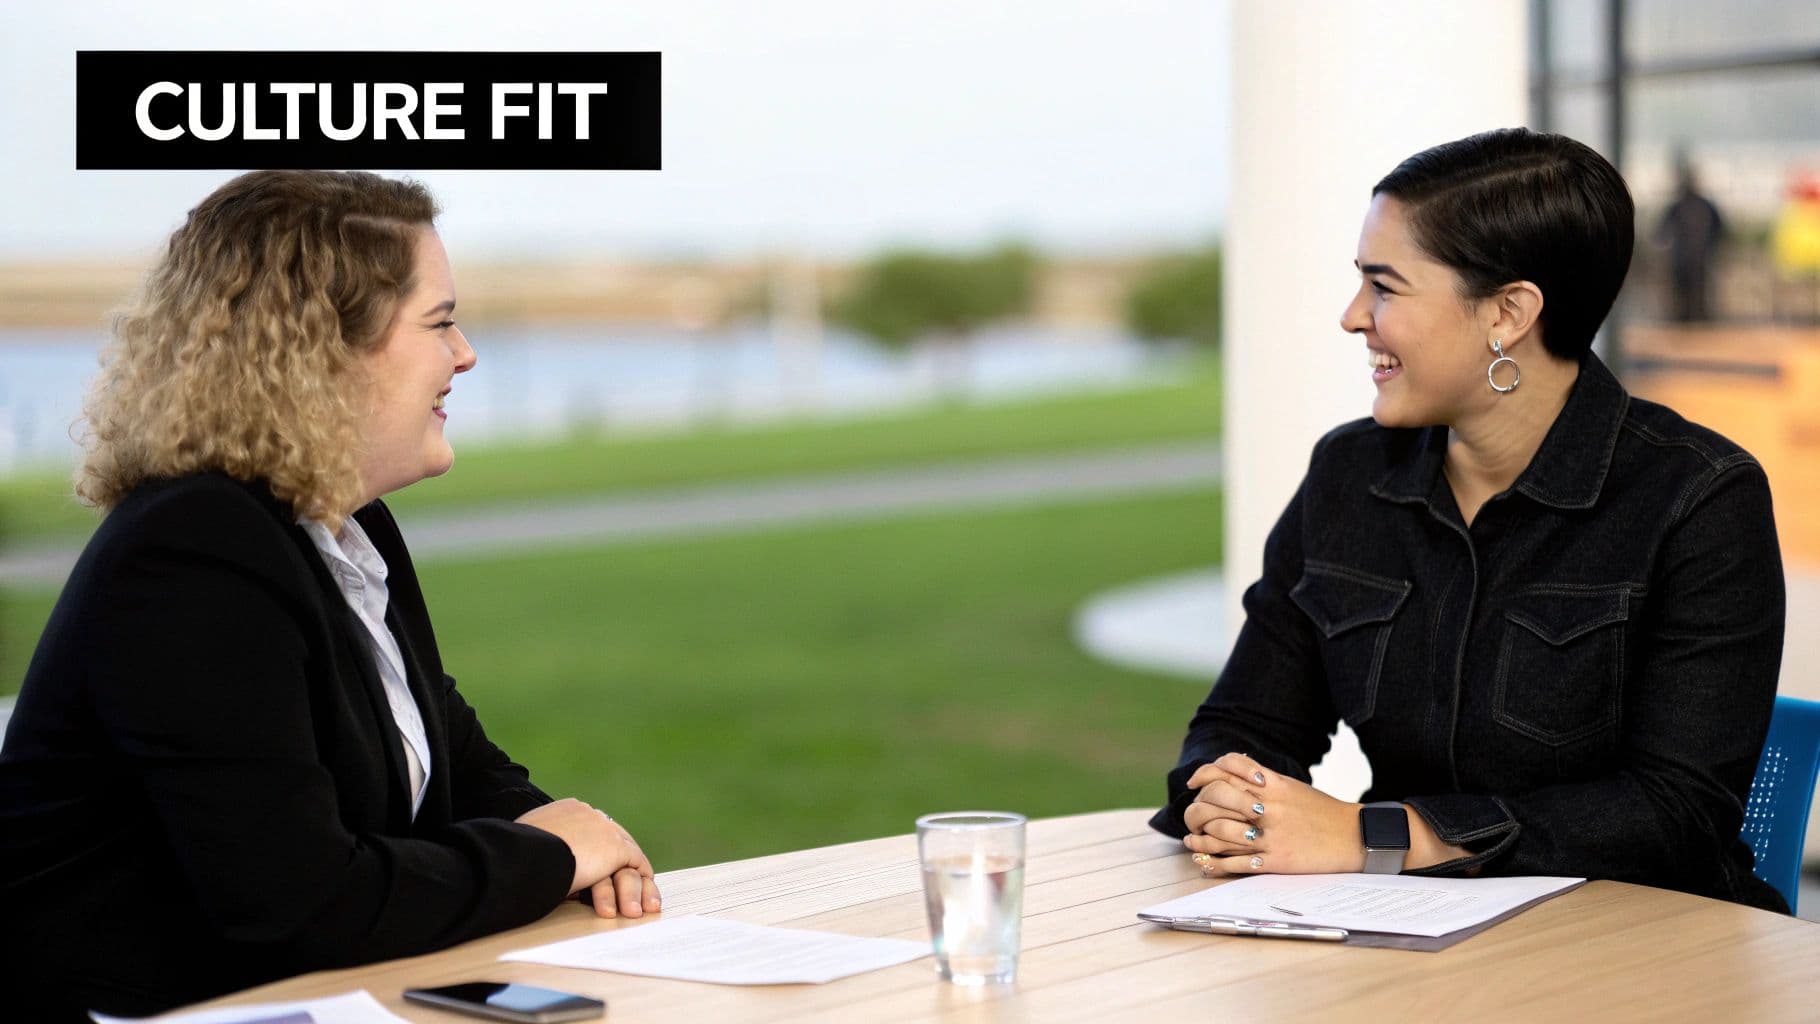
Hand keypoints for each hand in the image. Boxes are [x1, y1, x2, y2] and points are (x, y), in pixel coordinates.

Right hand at [515, 798, 662, 918]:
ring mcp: (605, 829)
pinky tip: (638, 904)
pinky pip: (637, 866)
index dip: (596, 853)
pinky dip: (640, 886)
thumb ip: (538, 850)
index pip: (590, 830)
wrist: (525, 856)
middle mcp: (588, 815)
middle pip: (613, 839)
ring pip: (627, 855)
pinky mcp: (616, 848)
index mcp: (565, 812)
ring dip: (631, 884)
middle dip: (619, 865)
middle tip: (623, 886)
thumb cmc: (514, 857)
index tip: (597, 871)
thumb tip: (534, 867)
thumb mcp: (524, 848)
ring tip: (633, 909)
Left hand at [1180, 753, 1363, 875]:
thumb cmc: (1320, 810)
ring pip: (1219, 832)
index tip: (1194, 782)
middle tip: (1192, 815)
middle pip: (1216, 798)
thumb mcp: (1291, 786)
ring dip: (1199, 838)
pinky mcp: (1275, 860)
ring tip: (1192, 840)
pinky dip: (1214, 863)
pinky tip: (1204, 862)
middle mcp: (1268, 806)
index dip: (1204, 773)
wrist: (1352, 836)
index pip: (1226, 769)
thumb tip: (1233, 770)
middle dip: (1197, 807)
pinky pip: (1236, 863)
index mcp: (1272, 785)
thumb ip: (1263, 779)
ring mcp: (1270, 834)